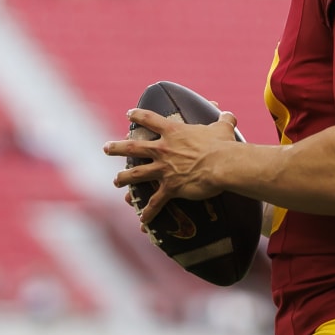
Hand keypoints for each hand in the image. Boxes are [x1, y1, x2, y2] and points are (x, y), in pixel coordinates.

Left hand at [103, 108, 239, 226]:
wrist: (222, 165)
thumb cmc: (222, 145)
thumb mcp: (223, 128)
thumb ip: (223, 119)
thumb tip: (229, 114)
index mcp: (173, 131)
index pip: (150, 119)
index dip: (138, 116)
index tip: (129, 115)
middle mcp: (162, 149)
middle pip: (133, 147)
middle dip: (117, 147)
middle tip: (106, 148)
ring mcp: (164, 169)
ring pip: (136, 174)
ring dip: (123, 178)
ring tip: (116, 181)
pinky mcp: (170, 188)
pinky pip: (155, 202)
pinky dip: (148, 212)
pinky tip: (141, 221)